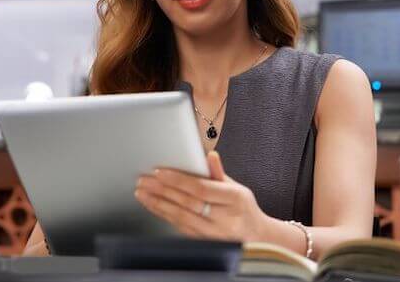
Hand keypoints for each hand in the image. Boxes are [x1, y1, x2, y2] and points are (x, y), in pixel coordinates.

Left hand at [135, 151, 267, 242]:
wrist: (257, 238)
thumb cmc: (243, 209)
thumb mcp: (237, 188)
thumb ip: (219, 173)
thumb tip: (209, 155)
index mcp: (235, 199)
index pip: (201, 188)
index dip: (178, 180)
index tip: (159, 172)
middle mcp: (226, 218)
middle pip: (188, 203)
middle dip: (162, 191)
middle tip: (144, 181)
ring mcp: (216, 234)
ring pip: (181, 218)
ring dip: (158, 204)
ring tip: (142, 193)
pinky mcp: (206, 243)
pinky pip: (181, 228)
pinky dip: (165, 216)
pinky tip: (154, 207)